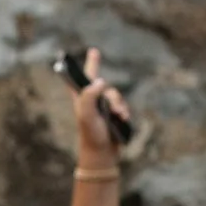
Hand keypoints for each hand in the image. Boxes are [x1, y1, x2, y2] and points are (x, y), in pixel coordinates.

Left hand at [72, 45, 131, 159]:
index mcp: (81, 98)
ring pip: (115, 96)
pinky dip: (124, 111)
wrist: (102, 154)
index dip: (87, 64)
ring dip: (119, 105)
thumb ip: (89, 95)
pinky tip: (122, 119)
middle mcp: (92, 100)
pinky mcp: (114, 116)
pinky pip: (122, 106)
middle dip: (110, 93)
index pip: (82, 77)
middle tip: (110, 104)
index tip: (93, 51)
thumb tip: (100, 81)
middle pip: (103, 85)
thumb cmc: (90, 135)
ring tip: (118, 116)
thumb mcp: (86, 114)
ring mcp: (104, 108)